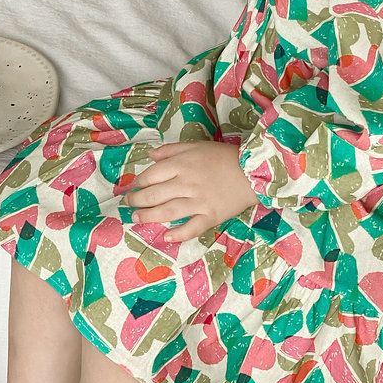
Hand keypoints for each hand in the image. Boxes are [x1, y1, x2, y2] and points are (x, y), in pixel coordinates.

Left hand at [125, 140, 261, 242]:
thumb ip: (171, 150)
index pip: (151, 175)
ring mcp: (199, 202)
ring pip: (167, 212)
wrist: (254, 171)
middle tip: (129, 204)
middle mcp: (186, 184)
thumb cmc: (223, 157)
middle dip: (137, 200)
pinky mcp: (211, 216)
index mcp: (182, 165)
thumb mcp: (196, 145)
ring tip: (136, 218)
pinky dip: (178, 234)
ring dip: (148, 216)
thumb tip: (150, 155)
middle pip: (154, 195)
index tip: (136, 186)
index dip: (140, 182)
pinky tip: (166, 237)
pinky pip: (192, 228)